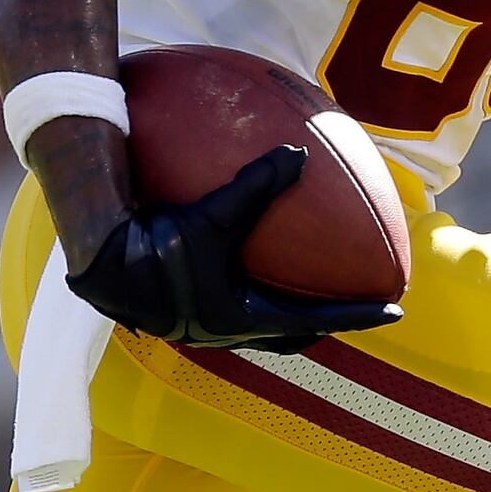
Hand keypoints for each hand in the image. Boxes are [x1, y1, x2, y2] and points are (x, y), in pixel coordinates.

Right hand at [63, 144, 402, 349]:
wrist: (96, 262)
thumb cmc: (154, 242)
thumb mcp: (212, 215)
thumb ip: (257, 186)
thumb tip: (299, 154)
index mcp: (240, 319)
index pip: (316, 320)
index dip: (357, 315)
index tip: (394, 312)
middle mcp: (222, 332)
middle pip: (289, 337)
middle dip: (324, 324)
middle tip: (354, 310)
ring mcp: (199, 327)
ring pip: (258, 328)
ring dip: (284, 316)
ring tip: (304, 295)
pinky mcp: (178, 313)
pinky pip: (228, 307)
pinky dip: (247, 293)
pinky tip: (239, 265)